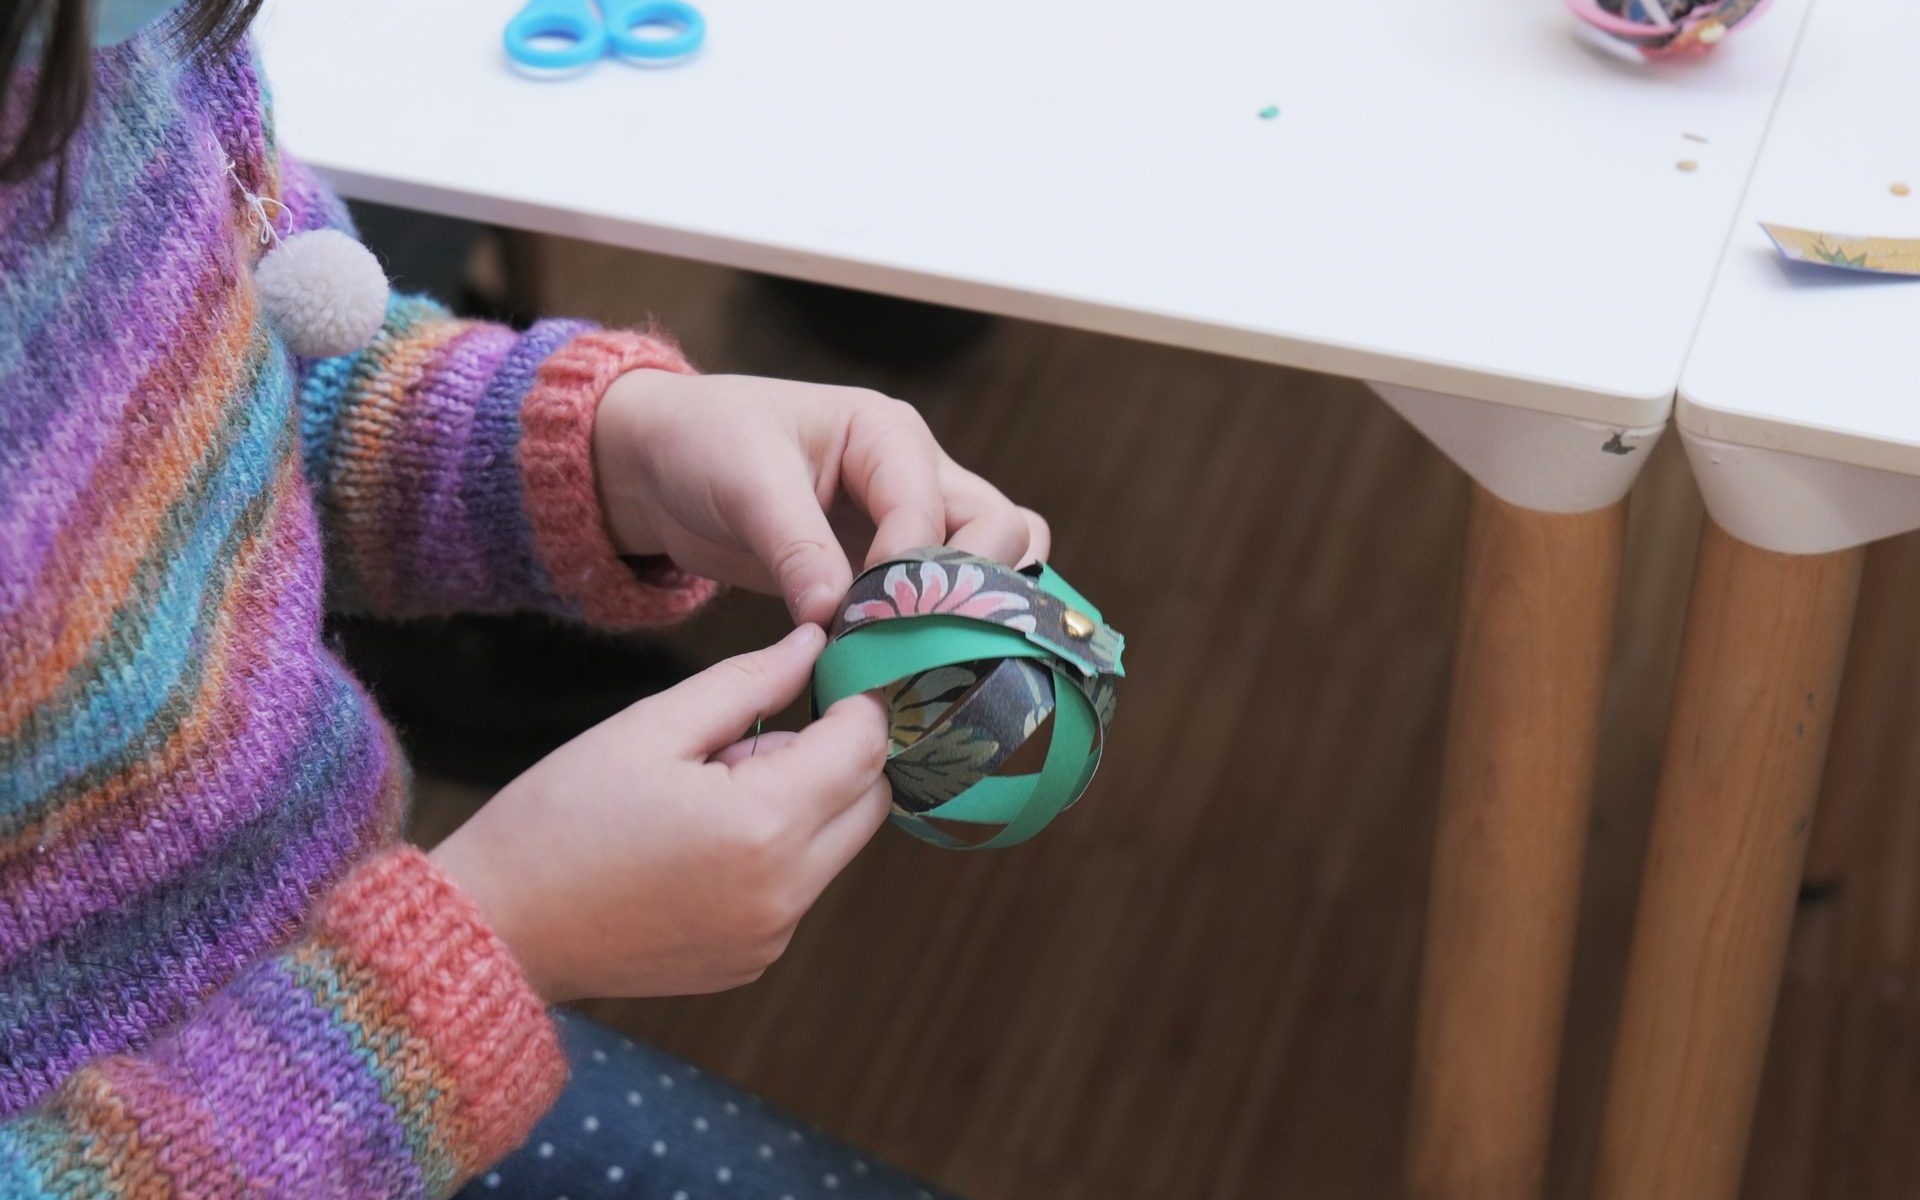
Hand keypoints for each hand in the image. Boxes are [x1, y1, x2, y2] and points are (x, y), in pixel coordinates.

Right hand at [429, 624, 890, 1002]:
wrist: (496, 931)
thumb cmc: (559, 819)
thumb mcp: (649, 728)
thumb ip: (747, 682)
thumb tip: (814, 645)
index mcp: (764, 825)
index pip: (865, 746)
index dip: (855, 698)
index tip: (825, 672)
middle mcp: (785, 892)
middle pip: (872, 800)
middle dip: (837, 753)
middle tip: (751, 735)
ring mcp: (771, 936)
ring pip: (838, 845)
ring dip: (804, 803)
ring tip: (709, 791)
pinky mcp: (752, 961)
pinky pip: (798, 888)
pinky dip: (776, 851)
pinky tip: (698, 842)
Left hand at [592, 370, 1051, 624]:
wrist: (665, 463)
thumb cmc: (704, 444)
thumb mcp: (744, 483)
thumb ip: (795, 545)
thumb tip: (835, 613)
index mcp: (886, 434)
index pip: (931, 508)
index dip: (909, 569)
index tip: (865, 617)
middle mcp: (918, 473)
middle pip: (1000, 528)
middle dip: (969, 587)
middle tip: (915, 638)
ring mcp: (913, 520)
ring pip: (995, 560)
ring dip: (976, 607)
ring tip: (933, 653)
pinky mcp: (893, 566)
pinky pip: (948, 594)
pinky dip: (947, 628)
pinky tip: (918, 668)